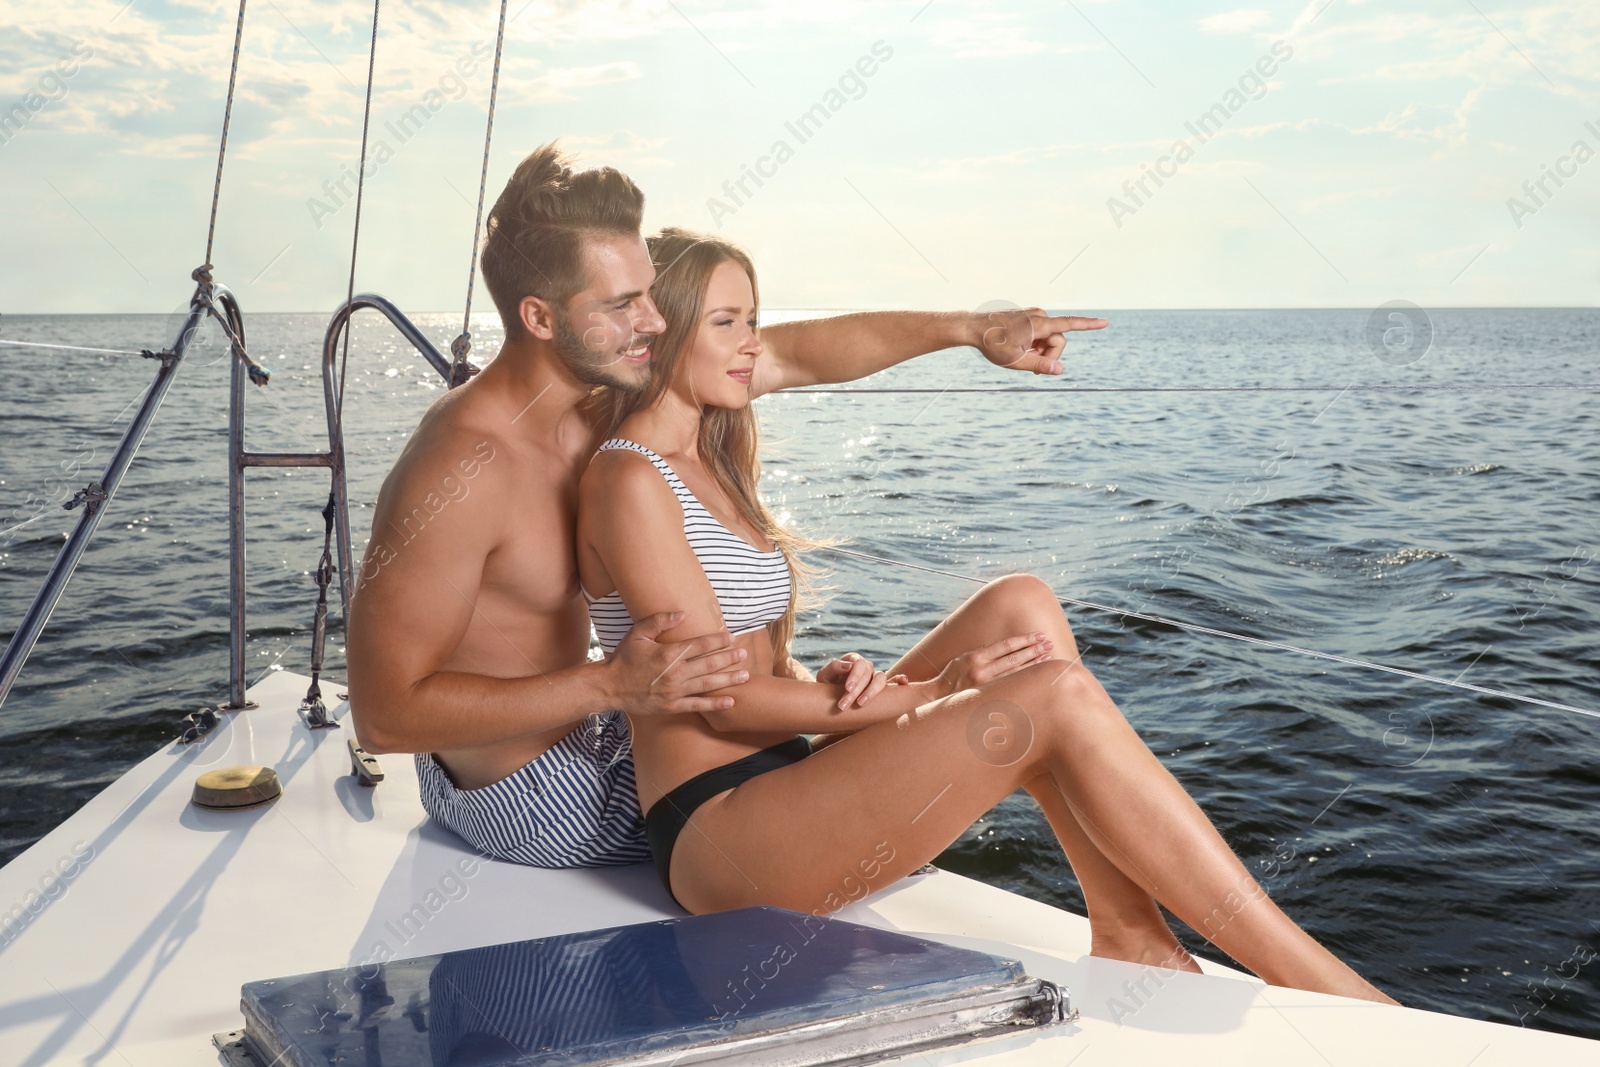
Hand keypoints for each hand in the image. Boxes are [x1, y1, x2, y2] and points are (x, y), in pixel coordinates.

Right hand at [605, 611, 748, 714]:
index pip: (700, 645)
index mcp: (668, 653)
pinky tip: (730, 701)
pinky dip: (715, 704)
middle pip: (709, 664)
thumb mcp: (637, 633)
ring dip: (728, 679)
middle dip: (729, 659)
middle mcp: (675, 673)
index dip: (718, 641)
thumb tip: (682, 613)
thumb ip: (659, 621)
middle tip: (744, 655)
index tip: (731, 638)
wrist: (609, 686)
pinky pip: (698, 705)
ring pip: (708, 684)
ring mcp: (674, 691)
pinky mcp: (672, 706)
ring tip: (745, 675)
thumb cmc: (624, 658)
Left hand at [817, 652, 908, 710]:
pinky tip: (903, 683)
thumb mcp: (824, 675)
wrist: (828, 696)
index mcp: (853, 660)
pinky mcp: (881, 688)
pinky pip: (894, 682)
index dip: (854, 676)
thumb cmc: (827, 684)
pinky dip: (900, 681)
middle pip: (868, 674)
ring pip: (881, 679)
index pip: (859, 664)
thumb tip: (849, 666)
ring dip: (872, 691)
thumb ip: (833, 667)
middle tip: (844, 705)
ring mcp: (874, 677)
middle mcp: (866, 667)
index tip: (847, 688)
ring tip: (861, 704)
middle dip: (856, 690)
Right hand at [934, 632, 1053, 695]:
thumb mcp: (963, 658)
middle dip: (1034, 650)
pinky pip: (1012, 686)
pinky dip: (1025, 678)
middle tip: (1049, 644)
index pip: (1006, 646)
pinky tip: (1036, 673)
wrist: (938, 697)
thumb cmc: (952, 675)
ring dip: (1033, 664)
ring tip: (1048, 656)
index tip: (1039, 635)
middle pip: (1014, 658)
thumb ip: (984, 652)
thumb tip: (1006, 647)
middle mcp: (981, 671)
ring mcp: (986, 686)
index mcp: (975, 657)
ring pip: (1016, 673)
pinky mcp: (989, 697)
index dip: (1024, 640)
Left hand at [974, 307, 1106, 375]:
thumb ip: (1040, 365)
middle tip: (1032, 368)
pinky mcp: (1028, 318)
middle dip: (1050, 355)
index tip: (1105, 322)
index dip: (1089, 325)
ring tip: (1021, 356)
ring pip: (1049, 339)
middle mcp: (1039, 316)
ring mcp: (1034, 316)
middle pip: (1058, 341)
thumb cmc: (992, 345)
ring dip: (1040, 351)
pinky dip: (1034, 344)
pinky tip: (1019, 348)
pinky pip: (1040, 334)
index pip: (1069, 324)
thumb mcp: (1015, 361)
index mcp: (1038, 324)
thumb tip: (1060, 369)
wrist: (973, 328)